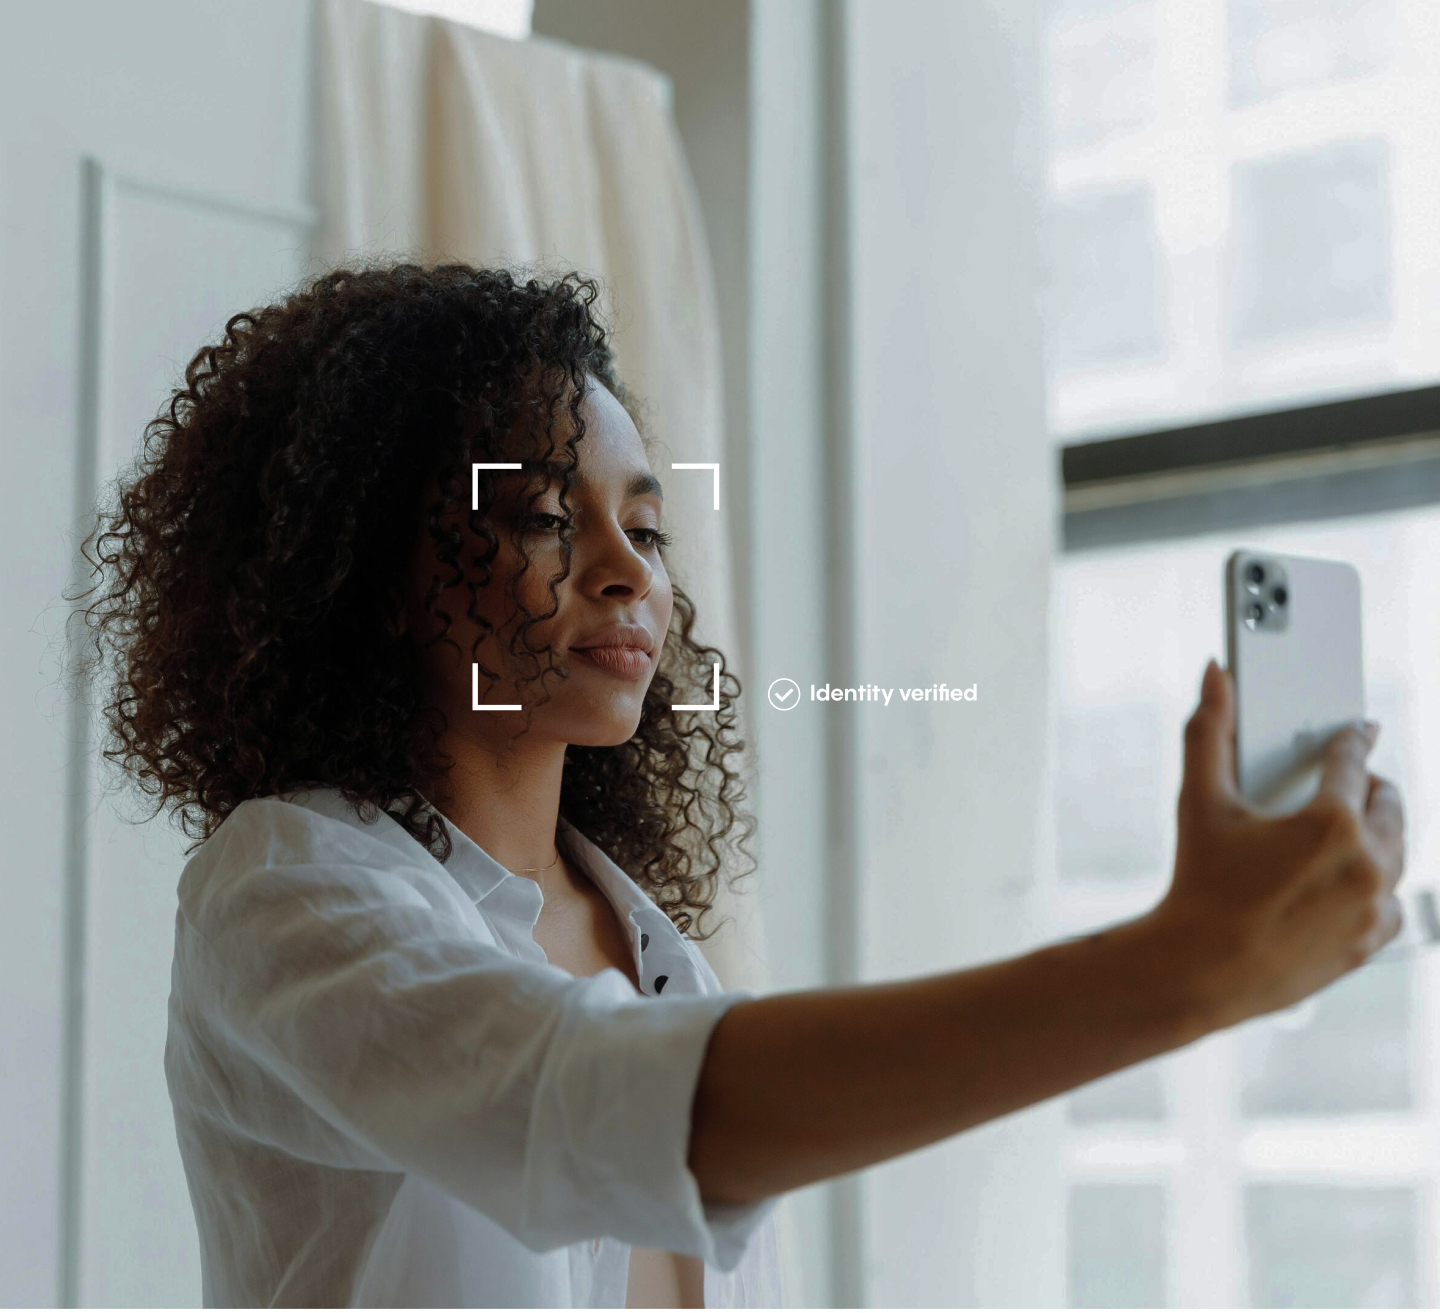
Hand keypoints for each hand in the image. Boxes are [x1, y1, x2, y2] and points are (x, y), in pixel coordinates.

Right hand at [1147, 659, 1405, 1030]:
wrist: (1198, 971)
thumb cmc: (1198, 884)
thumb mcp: (1200, 802)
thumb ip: (1208, 731)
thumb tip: (1214, 675)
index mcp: (1332, 823)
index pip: (1354, 763)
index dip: (1354, 739)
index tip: (1360, 729)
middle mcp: (1366, 864)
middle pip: (1389, 807)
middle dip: (1373, 789)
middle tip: (1354, 780)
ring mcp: (1373, 908)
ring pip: (1395, 854)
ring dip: (1378, 835)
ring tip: (1352, 827)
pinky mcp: (1369, 942)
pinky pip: (1391, 903)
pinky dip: (1375, 887)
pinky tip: (1348, 881)